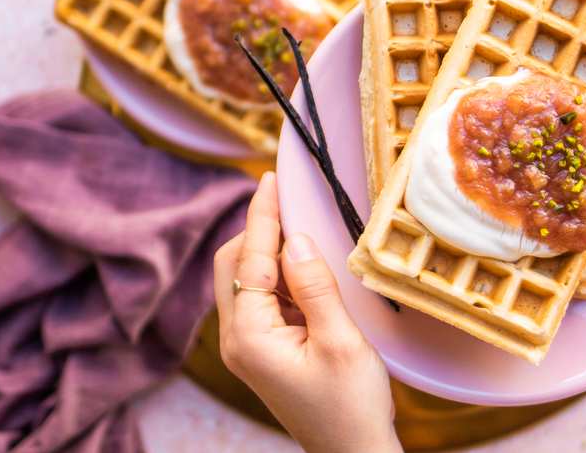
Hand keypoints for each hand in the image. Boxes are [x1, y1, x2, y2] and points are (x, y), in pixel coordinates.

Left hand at [213, 173, 400, 452]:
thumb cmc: (351, 406)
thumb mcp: (341, 341)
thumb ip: (314, 286)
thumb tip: (296, 238)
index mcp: (249, 336)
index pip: (249, 258)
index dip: (261, 215)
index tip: (269, 179)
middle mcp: (237, 339)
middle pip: (234, 263)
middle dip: (259, 230)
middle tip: (293, 202)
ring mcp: (246, 345)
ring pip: (246, 278)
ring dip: (272, 253)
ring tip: (306, 234)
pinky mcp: (261, 349)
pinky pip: (261, 297)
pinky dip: (280, 276)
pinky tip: (306, 271)